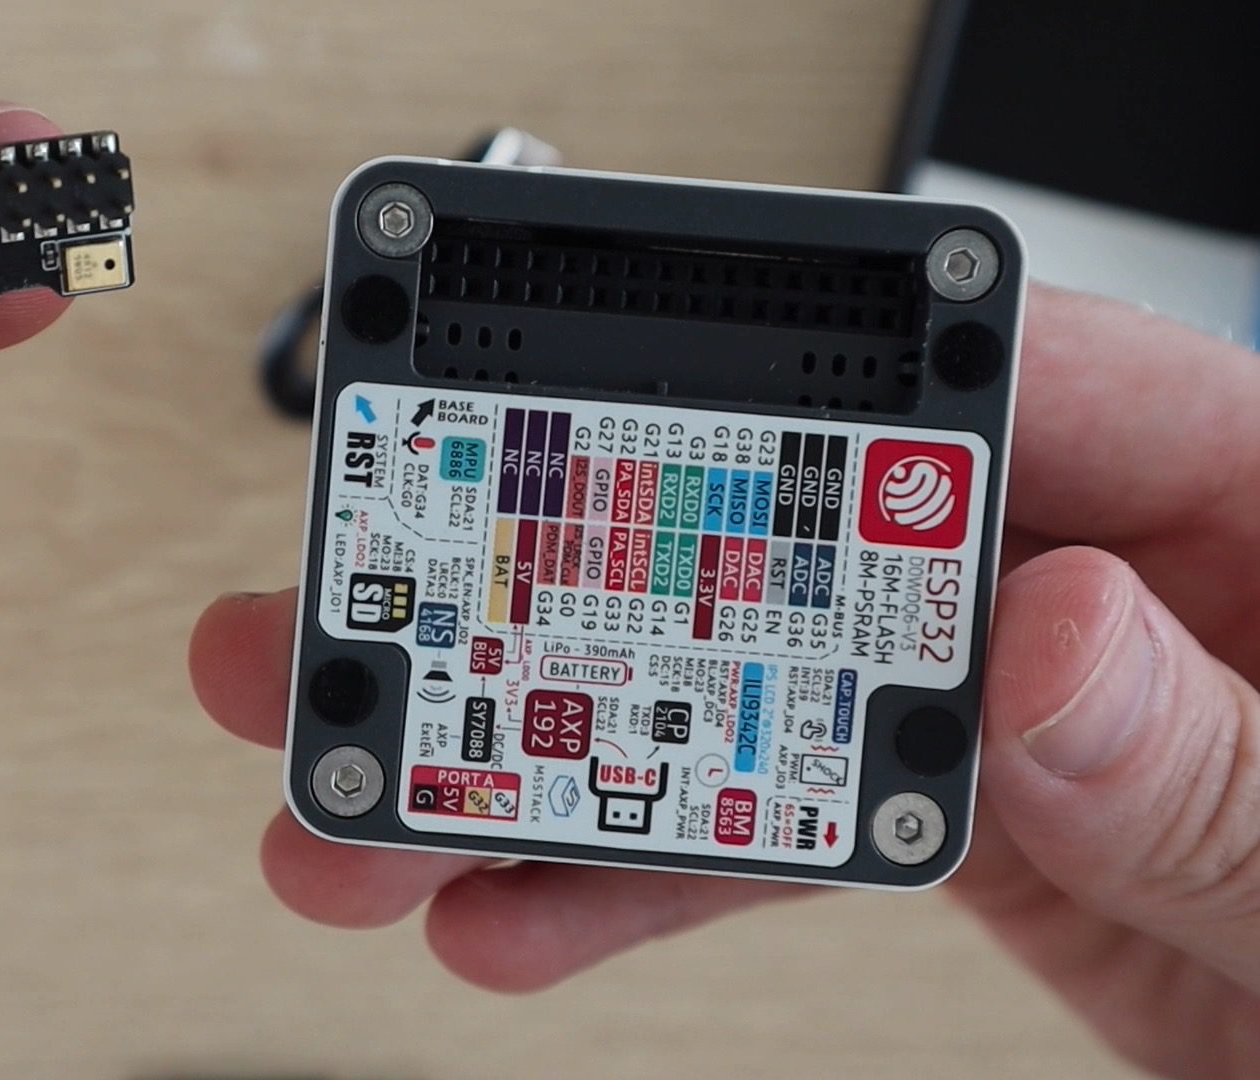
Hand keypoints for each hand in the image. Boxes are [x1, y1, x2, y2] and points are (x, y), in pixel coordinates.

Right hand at [192, 285, 1259, 1077]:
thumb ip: (1237, 762)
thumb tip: (1056, 635)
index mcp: (1252, 498)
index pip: (994, 379)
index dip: (772, 373)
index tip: (577, 414)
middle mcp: (1113, 575)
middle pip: (791, 537)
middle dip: (562, 592)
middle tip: (377, 621)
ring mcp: (1028, 706)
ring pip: (745, 699)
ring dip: (549, 759)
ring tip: (384, 816)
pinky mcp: (980, 824)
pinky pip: (780, 829)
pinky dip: (644, 876)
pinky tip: (525, 909)